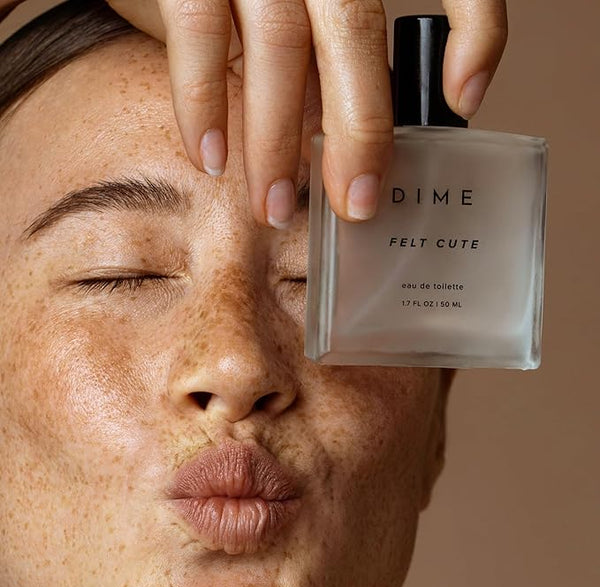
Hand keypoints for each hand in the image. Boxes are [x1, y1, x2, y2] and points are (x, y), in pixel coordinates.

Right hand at [2, 0, 506, 225]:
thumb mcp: (320, 0)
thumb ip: (339, 43)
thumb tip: (357, 124)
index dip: (475, 33)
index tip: (463, 102)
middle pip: (354, 36)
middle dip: (357, 132)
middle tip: (356, 206)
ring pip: (278, 49)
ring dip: (276, 143)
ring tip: (275, 209)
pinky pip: (199, 36)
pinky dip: (204, 103)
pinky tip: (211, 160)